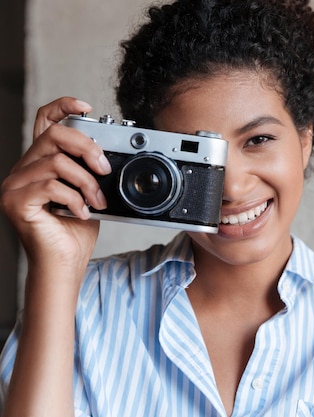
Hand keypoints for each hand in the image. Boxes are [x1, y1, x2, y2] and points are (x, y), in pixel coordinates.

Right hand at [0, 97, 111, 274]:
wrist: (64, 263)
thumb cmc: (75, 230)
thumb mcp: (89, 192)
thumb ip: (88, 170)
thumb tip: (106, 154)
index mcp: (39, 163)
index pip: (44, 122)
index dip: (63, 106)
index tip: (86, 106)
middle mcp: (22, 170)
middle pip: (54, 135)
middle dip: (88, 148)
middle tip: (104, 169)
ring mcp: (14, 185)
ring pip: (56, 162)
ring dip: (86, 182)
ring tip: (96, 201)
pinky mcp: (14, 202)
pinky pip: (50, 186)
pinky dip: (74, 198)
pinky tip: (81, 212)